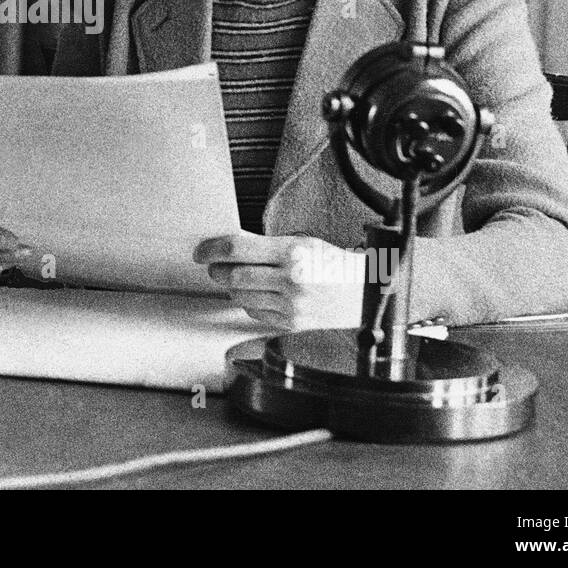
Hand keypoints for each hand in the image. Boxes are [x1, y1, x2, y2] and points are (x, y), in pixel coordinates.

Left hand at [193, 234, 364, 330]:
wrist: (366, 294)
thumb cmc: (335, 264)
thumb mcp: (303, 243)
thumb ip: (267, 246)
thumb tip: (230, 246)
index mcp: (293, 253)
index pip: (237, 249)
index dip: (212, 250)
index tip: (201, 251)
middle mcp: (291, 280)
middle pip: (233, 275)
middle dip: (218, 270)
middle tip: (214, 265)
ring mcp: (291, 306)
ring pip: (241, 296)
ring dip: (233, 287)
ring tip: (238, 278)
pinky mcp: (291, 325)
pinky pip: (254, 314)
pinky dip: (249, 303)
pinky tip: (258, 294)